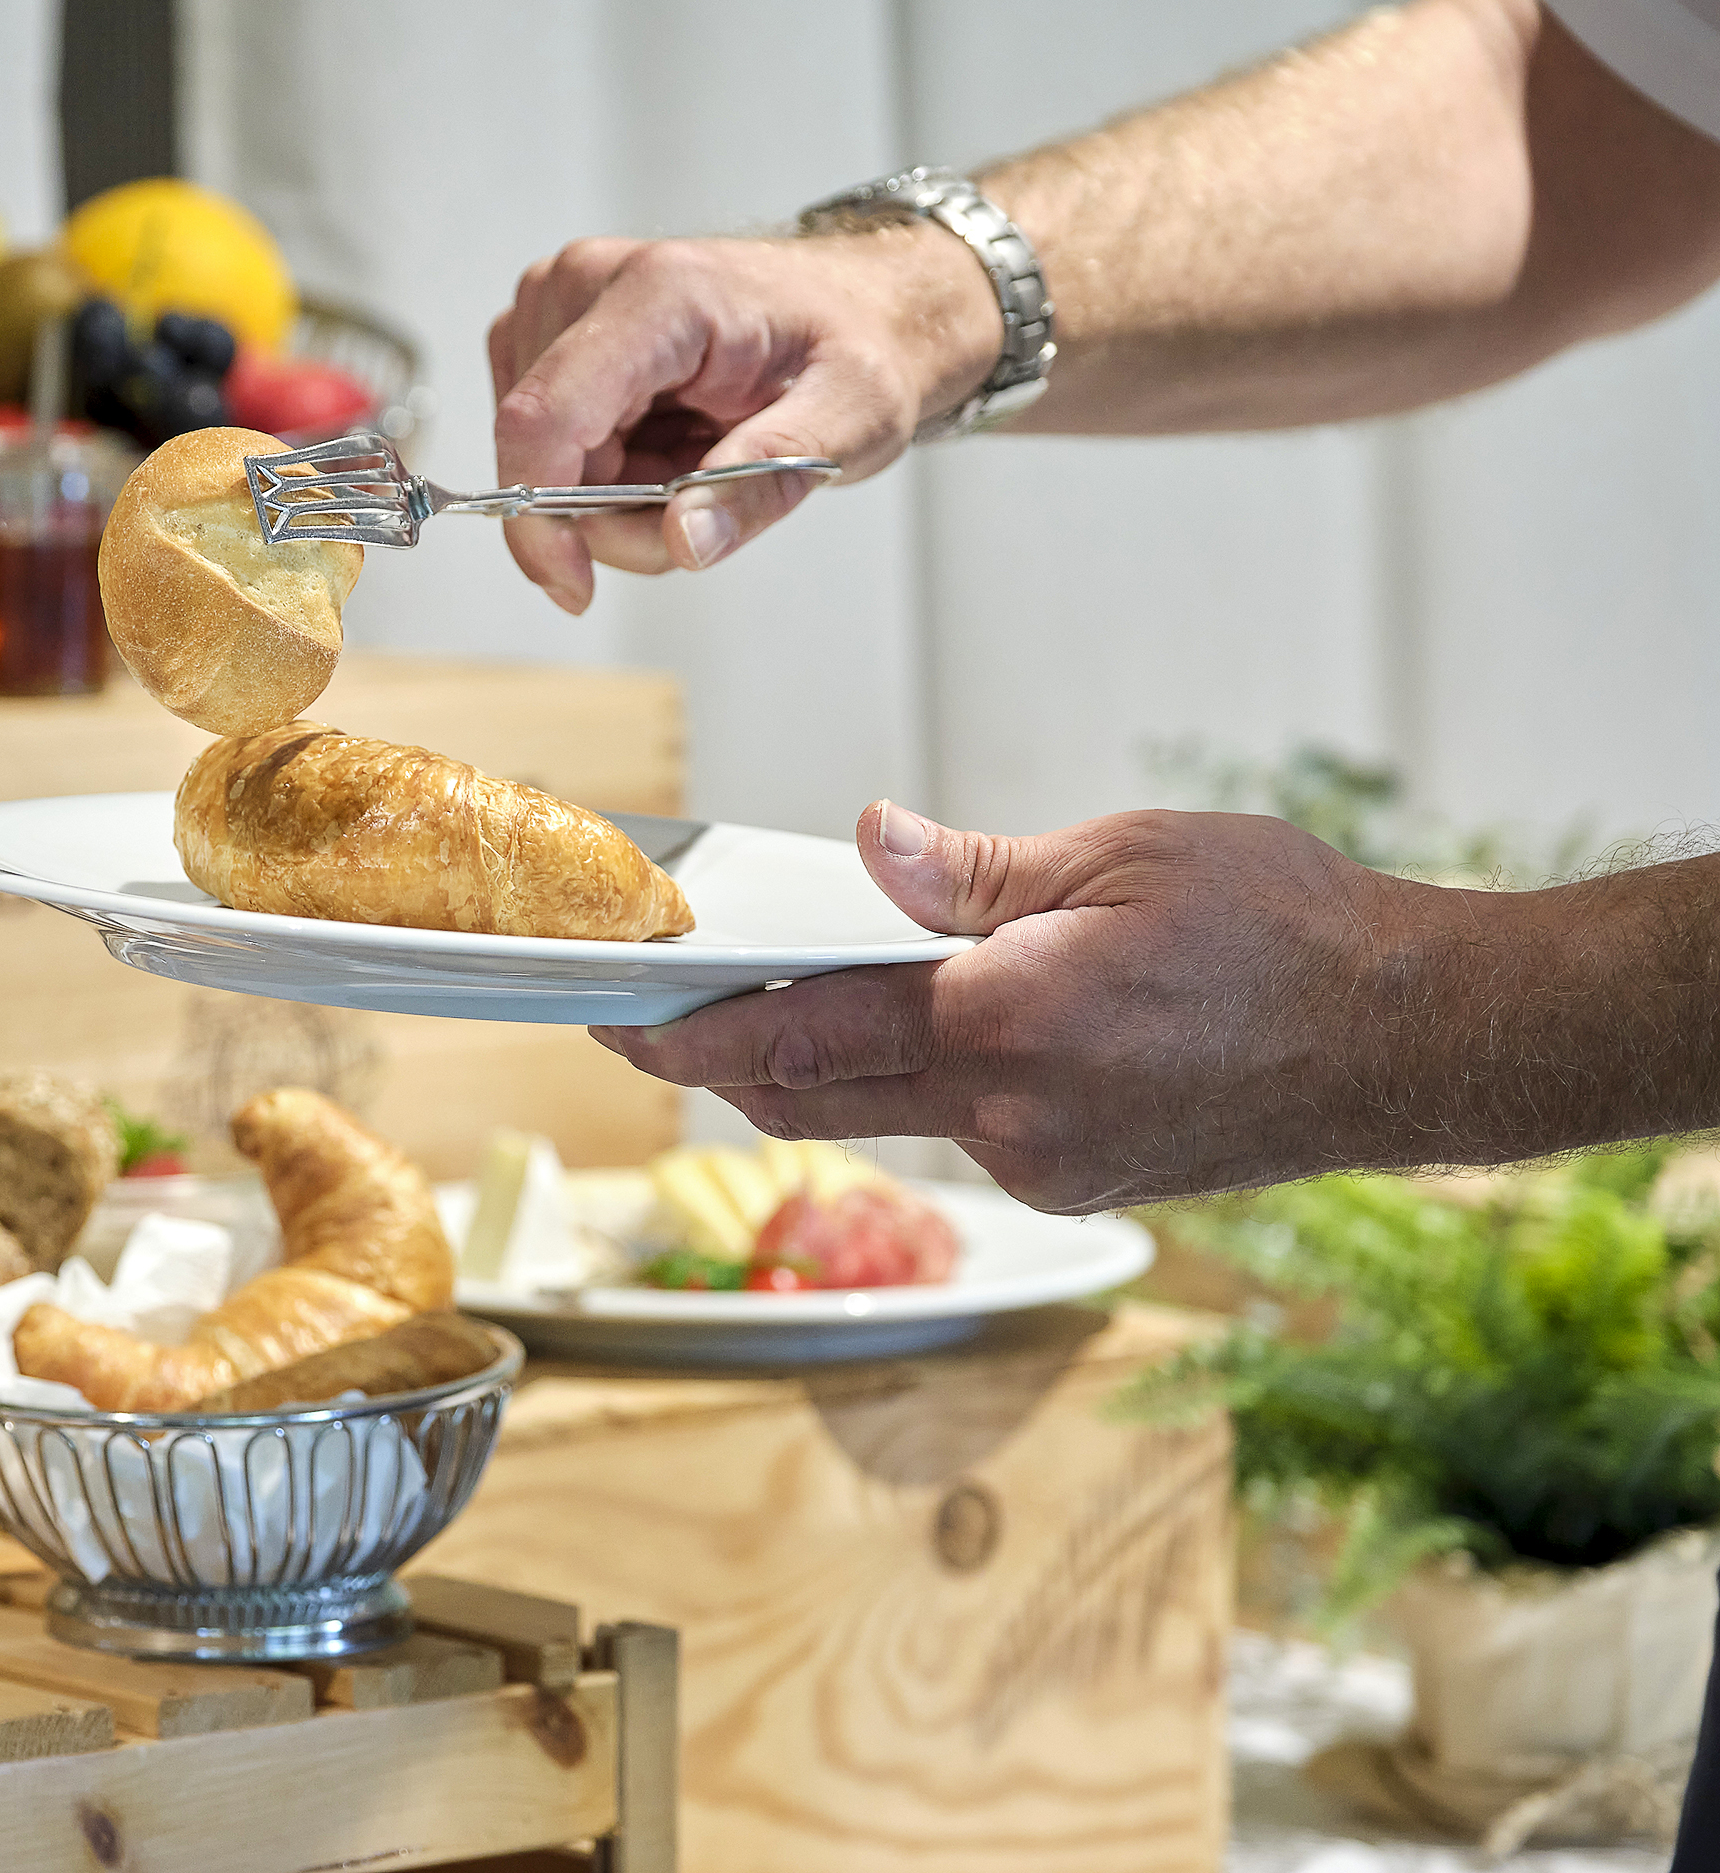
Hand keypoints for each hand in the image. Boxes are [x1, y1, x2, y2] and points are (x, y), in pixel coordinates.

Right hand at [486, 229, 998, 611]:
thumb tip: (685, 540)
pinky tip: (672, 442)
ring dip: (619, 495)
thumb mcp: (851, 419)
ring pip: (544, 460)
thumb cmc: (854, 344)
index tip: (576, 587)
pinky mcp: (549, 332)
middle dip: (617, 515)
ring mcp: (558, 304)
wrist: (859, 301)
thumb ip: (765, 480)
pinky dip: (610, 471)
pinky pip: (550, 445)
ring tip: (703, 457)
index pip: (544, 419)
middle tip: (713, 502)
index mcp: (658, 293)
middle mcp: (586, 284)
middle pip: (545, 455)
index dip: (540, 520)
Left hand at [590, 801, 1445, 1212]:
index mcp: (1005, 1025)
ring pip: (885, 1117)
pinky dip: (922, 1083)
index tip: (618, 1024)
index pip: (801, 1038)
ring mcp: (1046, 1165)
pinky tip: (943, 1024)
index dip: (693, 1036)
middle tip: (655, 1023)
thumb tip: (865, 847)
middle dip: (725, 1063)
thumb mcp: (1120, 854)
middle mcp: (1011, 1119)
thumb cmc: (1288, 928)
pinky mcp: (1080, 1183)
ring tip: (793, 997)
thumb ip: (970, 871)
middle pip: (814, 1099)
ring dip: (827, 1068)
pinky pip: (961, 1131)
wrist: (1412, 1039)